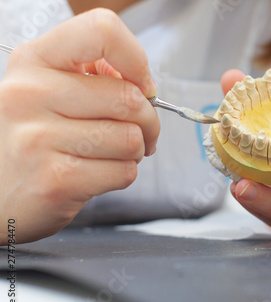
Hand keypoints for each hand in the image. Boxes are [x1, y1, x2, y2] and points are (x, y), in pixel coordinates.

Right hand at [0, 9, 159, 243]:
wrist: (4, 193)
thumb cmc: (41, 138)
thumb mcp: (55, 91)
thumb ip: (97, 76)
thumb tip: (143, 84)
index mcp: (34, 59)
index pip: (102, 31)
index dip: (136, 60)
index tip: (143, 86)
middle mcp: (29, 93)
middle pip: (129, 98)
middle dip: (148, 121)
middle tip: (138, 132)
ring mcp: (37, 137)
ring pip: (131, 138)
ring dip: (134, 151)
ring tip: (110, 152)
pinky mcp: (54, 179)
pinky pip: (124, 171)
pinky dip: (124, 174)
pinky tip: (98, 172)